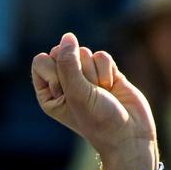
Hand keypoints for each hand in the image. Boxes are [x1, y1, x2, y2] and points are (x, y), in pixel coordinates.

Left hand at [32, 32, 159, 169]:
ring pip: (84, 52)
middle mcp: (64, 83)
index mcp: (48, 93)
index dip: (56, 71)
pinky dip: (108, 71)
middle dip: (79, 71)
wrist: (129, 133)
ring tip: (101, 93)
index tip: (68, 91)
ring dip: (95, 74)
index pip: (41, 61)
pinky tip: (111, 88)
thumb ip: (68, 62)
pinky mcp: (104, 72)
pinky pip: (102, 56)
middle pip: (63, 53)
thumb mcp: (76, 92)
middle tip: (88, 94)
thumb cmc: (98, 120)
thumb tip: (68, 36)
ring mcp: (85, 77)